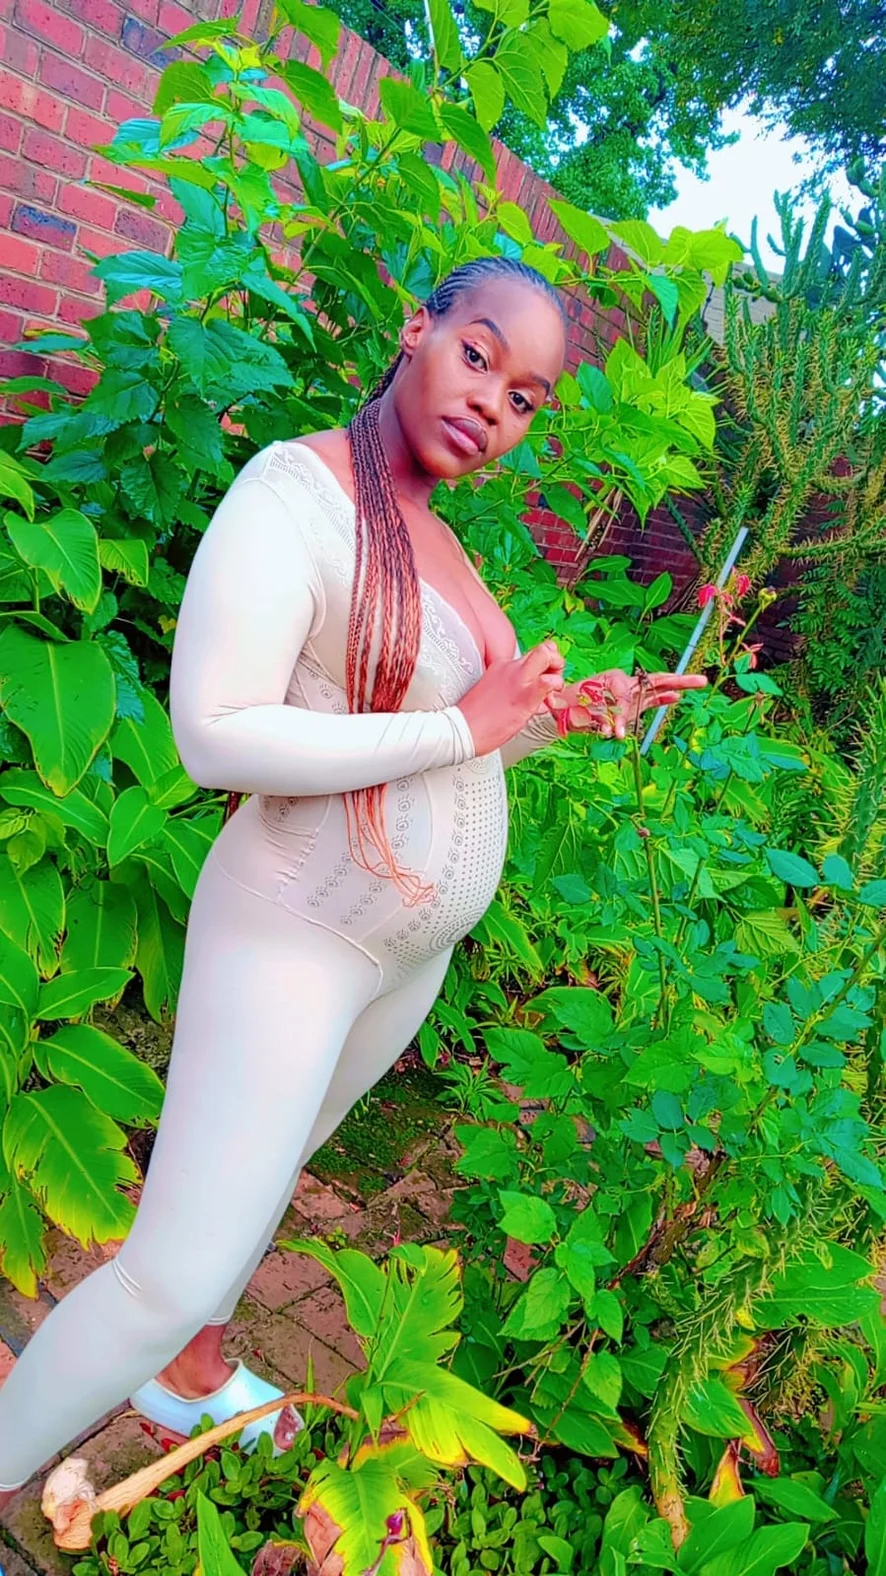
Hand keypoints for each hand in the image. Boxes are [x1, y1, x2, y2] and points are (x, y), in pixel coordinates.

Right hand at [457, 640, 564, 755]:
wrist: (461, 729)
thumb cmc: (476, 719)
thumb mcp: (494, 694)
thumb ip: (515, 690)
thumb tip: (538, 699)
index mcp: (502, 666)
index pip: (532, 654)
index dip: (544, 666)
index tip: (542, 683)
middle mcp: (510, 666)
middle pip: (544, 647)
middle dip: (556, 662)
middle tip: (553, 685)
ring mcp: (518, 678)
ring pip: (548, 654)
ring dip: (558, 674)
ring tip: (550, 695)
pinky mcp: (524, 695)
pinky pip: (549, 681)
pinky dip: (554, 688)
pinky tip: (546, 703)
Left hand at [547, 668, 706, 740]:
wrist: (561, 708)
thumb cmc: (565, 705)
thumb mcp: (571, 708)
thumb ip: (583, 713)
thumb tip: (594, 722)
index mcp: (610, 680)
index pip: (626, 694)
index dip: (623, 712)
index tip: (615, 732)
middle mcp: (623, 684)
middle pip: (654, 680)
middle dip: (677, 680)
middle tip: (699, 680)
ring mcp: (629, 693)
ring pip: (657, 687)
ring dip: (678, 685)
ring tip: (699, 682)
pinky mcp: (630, 704)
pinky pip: (650, 700)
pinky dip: (663, 698)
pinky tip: (677, 697)